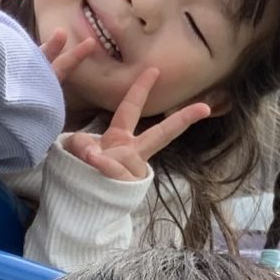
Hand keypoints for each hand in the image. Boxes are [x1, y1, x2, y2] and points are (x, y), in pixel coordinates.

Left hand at [43, 54, 208, 181]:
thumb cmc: (78, 176)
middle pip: (162, 134)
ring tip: (86, 162)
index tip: (155, 69)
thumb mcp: (74, 152)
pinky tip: (94, 161)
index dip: (141, 89)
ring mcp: (132, 171)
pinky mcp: (127, 186)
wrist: (81, 210)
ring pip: (121, 155)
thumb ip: (79, 143)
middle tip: (205, 107)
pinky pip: (115, 169)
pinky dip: (103, 164)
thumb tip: (91, 148)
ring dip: (97, 157)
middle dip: (182, 119)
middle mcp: (132, 154)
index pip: (131, 109)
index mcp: (120, 139)